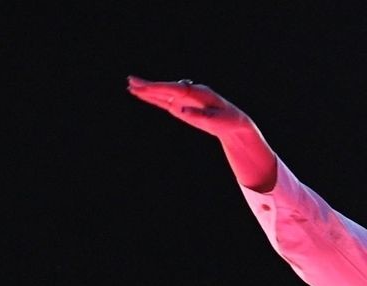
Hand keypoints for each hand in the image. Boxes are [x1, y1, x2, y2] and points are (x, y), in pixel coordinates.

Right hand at [127, 76, 276, 189]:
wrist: (235, 124)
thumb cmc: (229, 121)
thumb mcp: (217, 121)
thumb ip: (200, 116)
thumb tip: (182, 111)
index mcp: (199, 93)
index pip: (176, 89)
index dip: (160, 89)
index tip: (147, 88)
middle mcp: (190, 92)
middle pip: (166, 89)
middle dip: (150, 86)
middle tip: (131, 81)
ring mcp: (185, 99)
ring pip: (163, 94)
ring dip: (148, 91)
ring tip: (131, 85)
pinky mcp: (182, 107)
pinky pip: (165, 101)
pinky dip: (154, 98)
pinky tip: (143, 95)